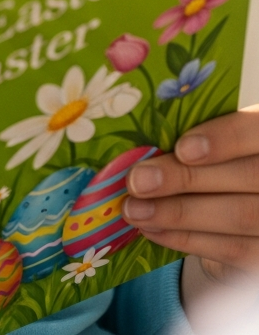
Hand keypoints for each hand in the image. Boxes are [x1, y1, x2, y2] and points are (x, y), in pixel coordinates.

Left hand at [123, 106, 258, 329]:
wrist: (235, 200)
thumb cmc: (213, 159)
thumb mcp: (208, 139)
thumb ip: (190, 136)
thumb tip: (140, 144)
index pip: (256, 130)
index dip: (223, 138)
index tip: (182, 149)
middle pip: (246, 176)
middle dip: (185, 179)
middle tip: (137, 182)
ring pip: (240, 216)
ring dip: (178, 214)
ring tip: (134, 209)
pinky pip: (235, 250)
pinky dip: (188, 240)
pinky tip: (152, 229)